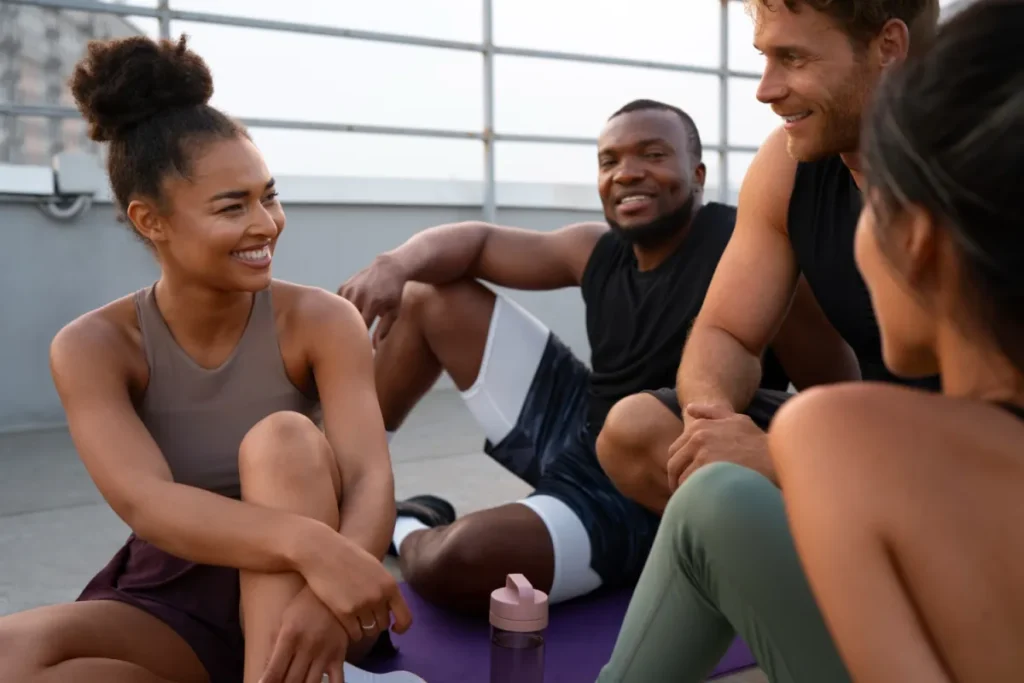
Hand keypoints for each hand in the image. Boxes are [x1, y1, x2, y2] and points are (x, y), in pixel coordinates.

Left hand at [260, 587, 346, 682]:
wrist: (335, 588)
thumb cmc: (304, 604)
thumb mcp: (284, 619)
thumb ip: (274, 644)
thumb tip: (266, 668)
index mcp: (290, 636)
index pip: (275, 669)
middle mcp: (307, 647)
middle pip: (291, 680)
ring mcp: (325, 653)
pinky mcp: (340, 655)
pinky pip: (337, 680)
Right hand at [297, 530, 412, 645]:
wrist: (322, 553)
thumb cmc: (347, 557)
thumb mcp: (375, 568)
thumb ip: (384, 587)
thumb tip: (390, 608)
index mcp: (390, 585)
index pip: (405, 617)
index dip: (401, 627)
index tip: (394, 628)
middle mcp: (379, 597)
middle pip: (383, 625)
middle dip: (376, 624)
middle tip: (366, 619)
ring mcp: (362, 605)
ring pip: (369, 631)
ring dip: (364, 629)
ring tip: (355, 622)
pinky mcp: (345, 612)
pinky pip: (355, 634)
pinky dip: (353, 633)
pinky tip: (347, 626)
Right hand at [337, 255, 406, 345]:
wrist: (390, 268)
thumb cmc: (396, 293)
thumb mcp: (396, 310)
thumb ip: (385, 328)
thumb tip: (374, 347)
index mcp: (373, 303)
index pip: (361, 327)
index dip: (360, 338)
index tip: (361, 345)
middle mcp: (359, 295)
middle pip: (348, 320)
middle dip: (350, 330)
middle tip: (353, 339)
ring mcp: (350, 289)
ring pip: (340, 312)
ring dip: (344, 320)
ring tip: (348, 329)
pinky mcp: (344, 286)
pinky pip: (338, 303)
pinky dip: (341, 310)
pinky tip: (346, 315)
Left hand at [666, 403, 773, 490]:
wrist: (775, 459)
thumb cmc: (757, 442)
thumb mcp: (736, 420)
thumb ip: (711, 412)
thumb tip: (689, 408)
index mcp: (699, 426)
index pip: (675, 450)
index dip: (678, 466)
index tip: (683, 476)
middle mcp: (697, 436)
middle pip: (674, 464)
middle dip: (676, 479)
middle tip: (684, 492)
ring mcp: (702, 452)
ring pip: (681, 477)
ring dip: (685, 489)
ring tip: (695, 499)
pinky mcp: (707, 469)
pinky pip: (690, 485)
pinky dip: (692, 494)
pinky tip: (701, 500)